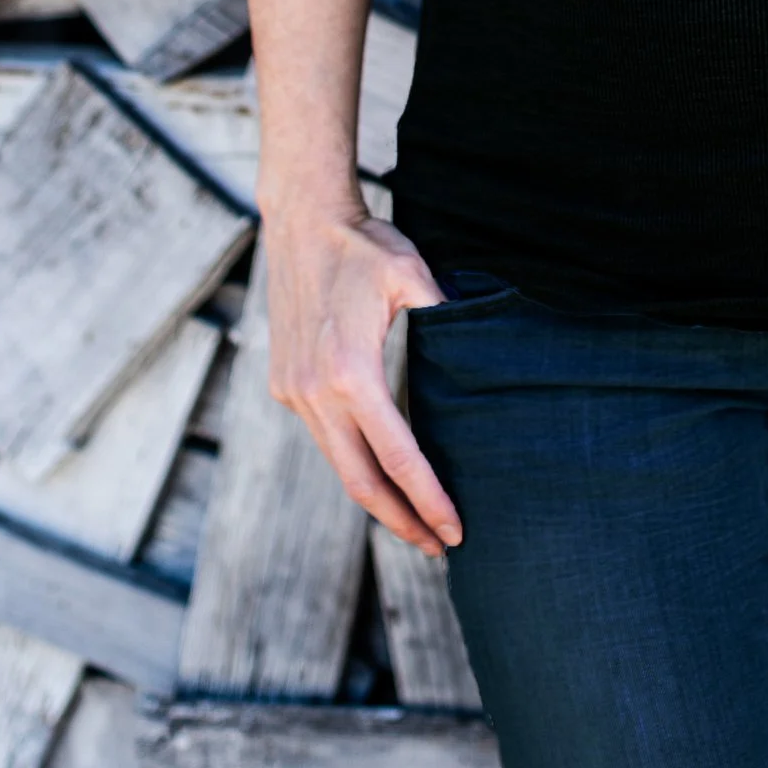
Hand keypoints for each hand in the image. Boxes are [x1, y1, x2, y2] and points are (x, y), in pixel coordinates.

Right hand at [263, 208, 461, 551]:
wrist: (301, 220)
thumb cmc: (363, 246)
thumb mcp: (414, 276)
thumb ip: (445, 320)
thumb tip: (481, 356)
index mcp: (351, 374)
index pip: (399, 457)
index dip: (429, 500)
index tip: (453, 530)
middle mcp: (316, 393)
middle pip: (362, 482)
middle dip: (402, 521)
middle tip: (438, 546)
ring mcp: (295, 392)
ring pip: (339, 464)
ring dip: (377, 496)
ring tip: (413, 520)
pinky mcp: (286, 385)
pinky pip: (325, 437)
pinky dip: (354, 461)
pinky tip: (380, 470)